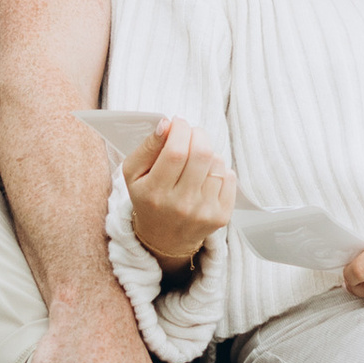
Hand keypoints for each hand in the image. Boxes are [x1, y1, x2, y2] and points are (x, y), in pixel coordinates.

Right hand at [123, 118, 235, 273]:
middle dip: (197, 134)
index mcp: (154, 193)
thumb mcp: (134, 173)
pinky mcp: (221, 216)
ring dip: (208, 152)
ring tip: (195, 161)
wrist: (163, 239)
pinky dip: (219, 169)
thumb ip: (148, 146)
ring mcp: (203, 212)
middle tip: (190, 135)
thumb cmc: (148, 198)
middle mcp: (180, 205)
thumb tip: (167, 124)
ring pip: (217, 162)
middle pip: (201, 153)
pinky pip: (229, 176)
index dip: (180, 130)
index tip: (178, 124)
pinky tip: (205, 177)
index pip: (176, 151)